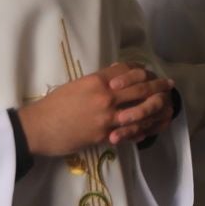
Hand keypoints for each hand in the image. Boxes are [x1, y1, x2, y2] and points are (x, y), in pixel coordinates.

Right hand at [20, 63, 175, 157]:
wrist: (36, 128)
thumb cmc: (53, 106)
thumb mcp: (76, 86)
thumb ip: (98, 81)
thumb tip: (116, 76)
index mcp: (96, 81)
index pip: (128, 71)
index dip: (143, 71)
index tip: (152, 72)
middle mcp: (105, 96)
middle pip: (140, 88)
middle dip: (157, 86)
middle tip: (169, 85)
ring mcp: (106, 116)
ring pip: (141, 110)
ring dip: (156, 108)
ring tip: (166, 106)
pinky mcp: (104, 134)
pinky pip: (130, 131)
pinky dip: (143, 128)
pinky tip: (151, 127)